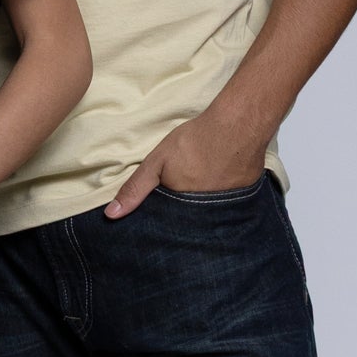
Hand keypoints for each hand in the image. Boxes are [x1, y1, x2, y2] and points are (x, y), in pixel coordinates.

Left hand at [105, 101, 269, 218]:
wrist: (237, 126)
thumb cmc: (195, 143)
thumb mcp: (157, 163)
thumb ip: (135, 189)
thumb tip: (111, 215)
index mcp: (184, 213)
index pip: (169, 230)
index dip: (161, 224)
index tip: (151, 224)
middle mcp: (208, 218)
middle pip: (190, 226)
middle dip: (180, 221)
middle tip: (176, 205)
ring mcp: (230, 210)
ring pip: (209, 218)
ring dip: (202, 213)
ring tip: (195, 198)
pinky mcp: (245, 200)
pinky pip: (229, 209)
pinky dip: (220, 202)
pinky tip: (216, 189)